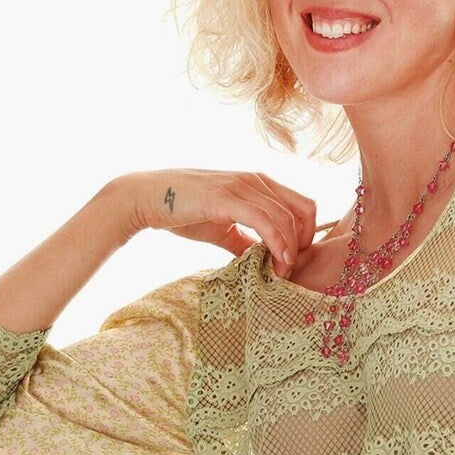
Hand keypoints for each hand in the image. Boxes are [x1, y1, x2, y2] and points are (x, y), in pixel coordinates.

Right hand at [108, 167, 317, 274]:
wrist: (147, 199)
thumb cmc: (183, 211)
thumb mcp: (222, 228)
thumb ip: (244, 241)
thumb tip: (261, 261)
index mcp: (258, 184)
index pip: (302, 205)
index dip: (307, 235)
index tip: (294, 261)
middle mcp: (255, 180)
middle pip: (303, 211)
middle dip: (302, 245)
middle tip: (289, 271)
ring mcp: (242, 186)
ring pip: (286, 218)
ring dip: (289, 250)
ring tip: (281, 273)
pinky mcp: (227, 198)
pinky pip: (264, 221)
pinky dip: (277, 243)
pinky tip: (276, 262)